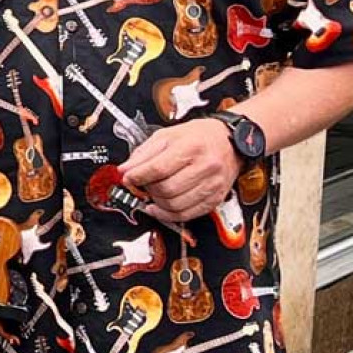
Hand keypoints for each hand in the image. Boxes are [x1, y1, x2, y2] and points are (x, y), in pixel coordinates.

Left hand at [118, 119, 239, 225]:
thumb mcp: (166, 137)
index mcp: (192, 147)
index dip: (138, 176)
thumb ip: (143, 154)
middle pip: (166, 189)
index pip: (158, 168)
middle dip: (148, 189)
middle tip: (143, 184)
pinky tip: (159, 207)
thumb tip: (124, 170)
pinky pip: (186, 215)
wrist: (228, 143)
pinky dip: (167, 215)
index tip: (128, 178)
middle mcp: (206, 166)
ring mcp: (212, 185)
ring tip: (154, 192)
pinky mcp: (215, 199)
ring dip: (157, 202)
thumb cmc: (197, 138)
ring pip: (174, 205)